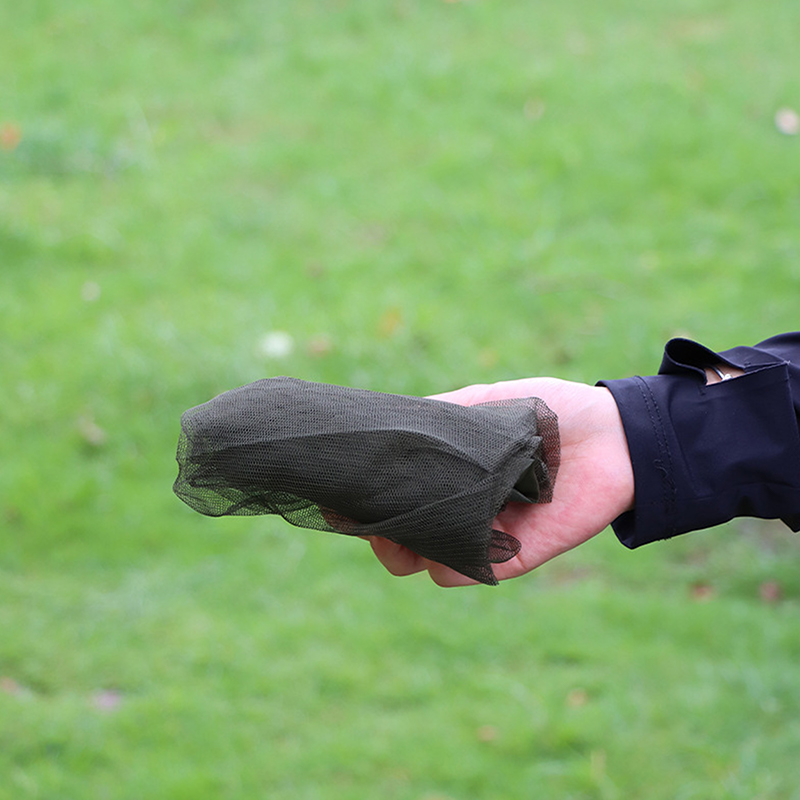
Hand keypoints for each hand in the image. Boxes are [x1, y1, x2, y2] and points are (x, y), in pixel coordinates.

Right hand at [368, 378, 634, 585]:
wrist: (611, 434)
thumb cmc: (545, 412)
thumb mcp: (482, 403)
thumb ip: (438, 417)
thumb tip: (386, 428)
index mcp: (450, 476)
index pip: (396, 499)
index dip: (367, 503)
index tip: (342, 500)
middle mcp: (461, 510)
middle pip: (403, 541)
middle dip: (380, 537)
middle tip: (373, 524)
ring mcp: (486, 536)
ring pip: (428, 562)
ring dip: (411, 552)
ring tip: (414, 530)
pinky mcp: (515, 557)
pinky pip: (470, 573)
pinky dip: (455, 562)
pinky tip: (461, 537)